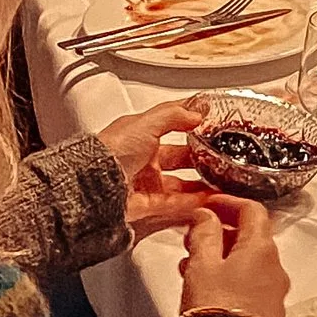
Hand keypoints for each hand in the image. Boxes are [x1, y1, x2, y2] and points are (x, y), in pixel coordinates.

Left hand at [98, 100, 214, 221]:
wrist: (94, 184)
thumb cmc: (112, 150)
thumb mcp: (146, 123)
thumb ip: (174, 114)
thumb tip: (196, 111)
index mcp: (139, 135)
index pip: (170, 125)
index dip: (191, 122)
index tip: (211, 122)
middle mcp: (142, 158)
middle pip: (178, 157)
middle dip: (200, 156)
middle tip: (221, 156)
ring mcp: (144, 182)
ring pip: (179, 183)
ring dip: (200, 182)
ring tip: (221, 181)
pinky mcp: (146, 205)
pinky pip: (174, 203)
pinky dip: (193, 201)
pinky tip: (208, 198)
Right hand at [177, 194, 288, 316]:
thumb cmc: (215, 309)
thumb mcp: (202, 263)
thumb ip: (204, 233)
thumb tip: (206, 216)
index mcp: (262, 249)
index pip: (252, 211)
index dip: (228, 203)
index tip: (209, 204)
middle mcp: (275, 269)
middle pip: (251, 237)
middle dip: (222, 233)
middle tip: (196, 235)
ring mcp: (274, 293)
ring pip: (249, 263)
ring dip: (223, 257)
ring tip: (193, 264)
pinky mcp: (267, 315)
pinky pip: (251, 286)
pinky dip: (231, 278)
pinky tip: (207, 287)